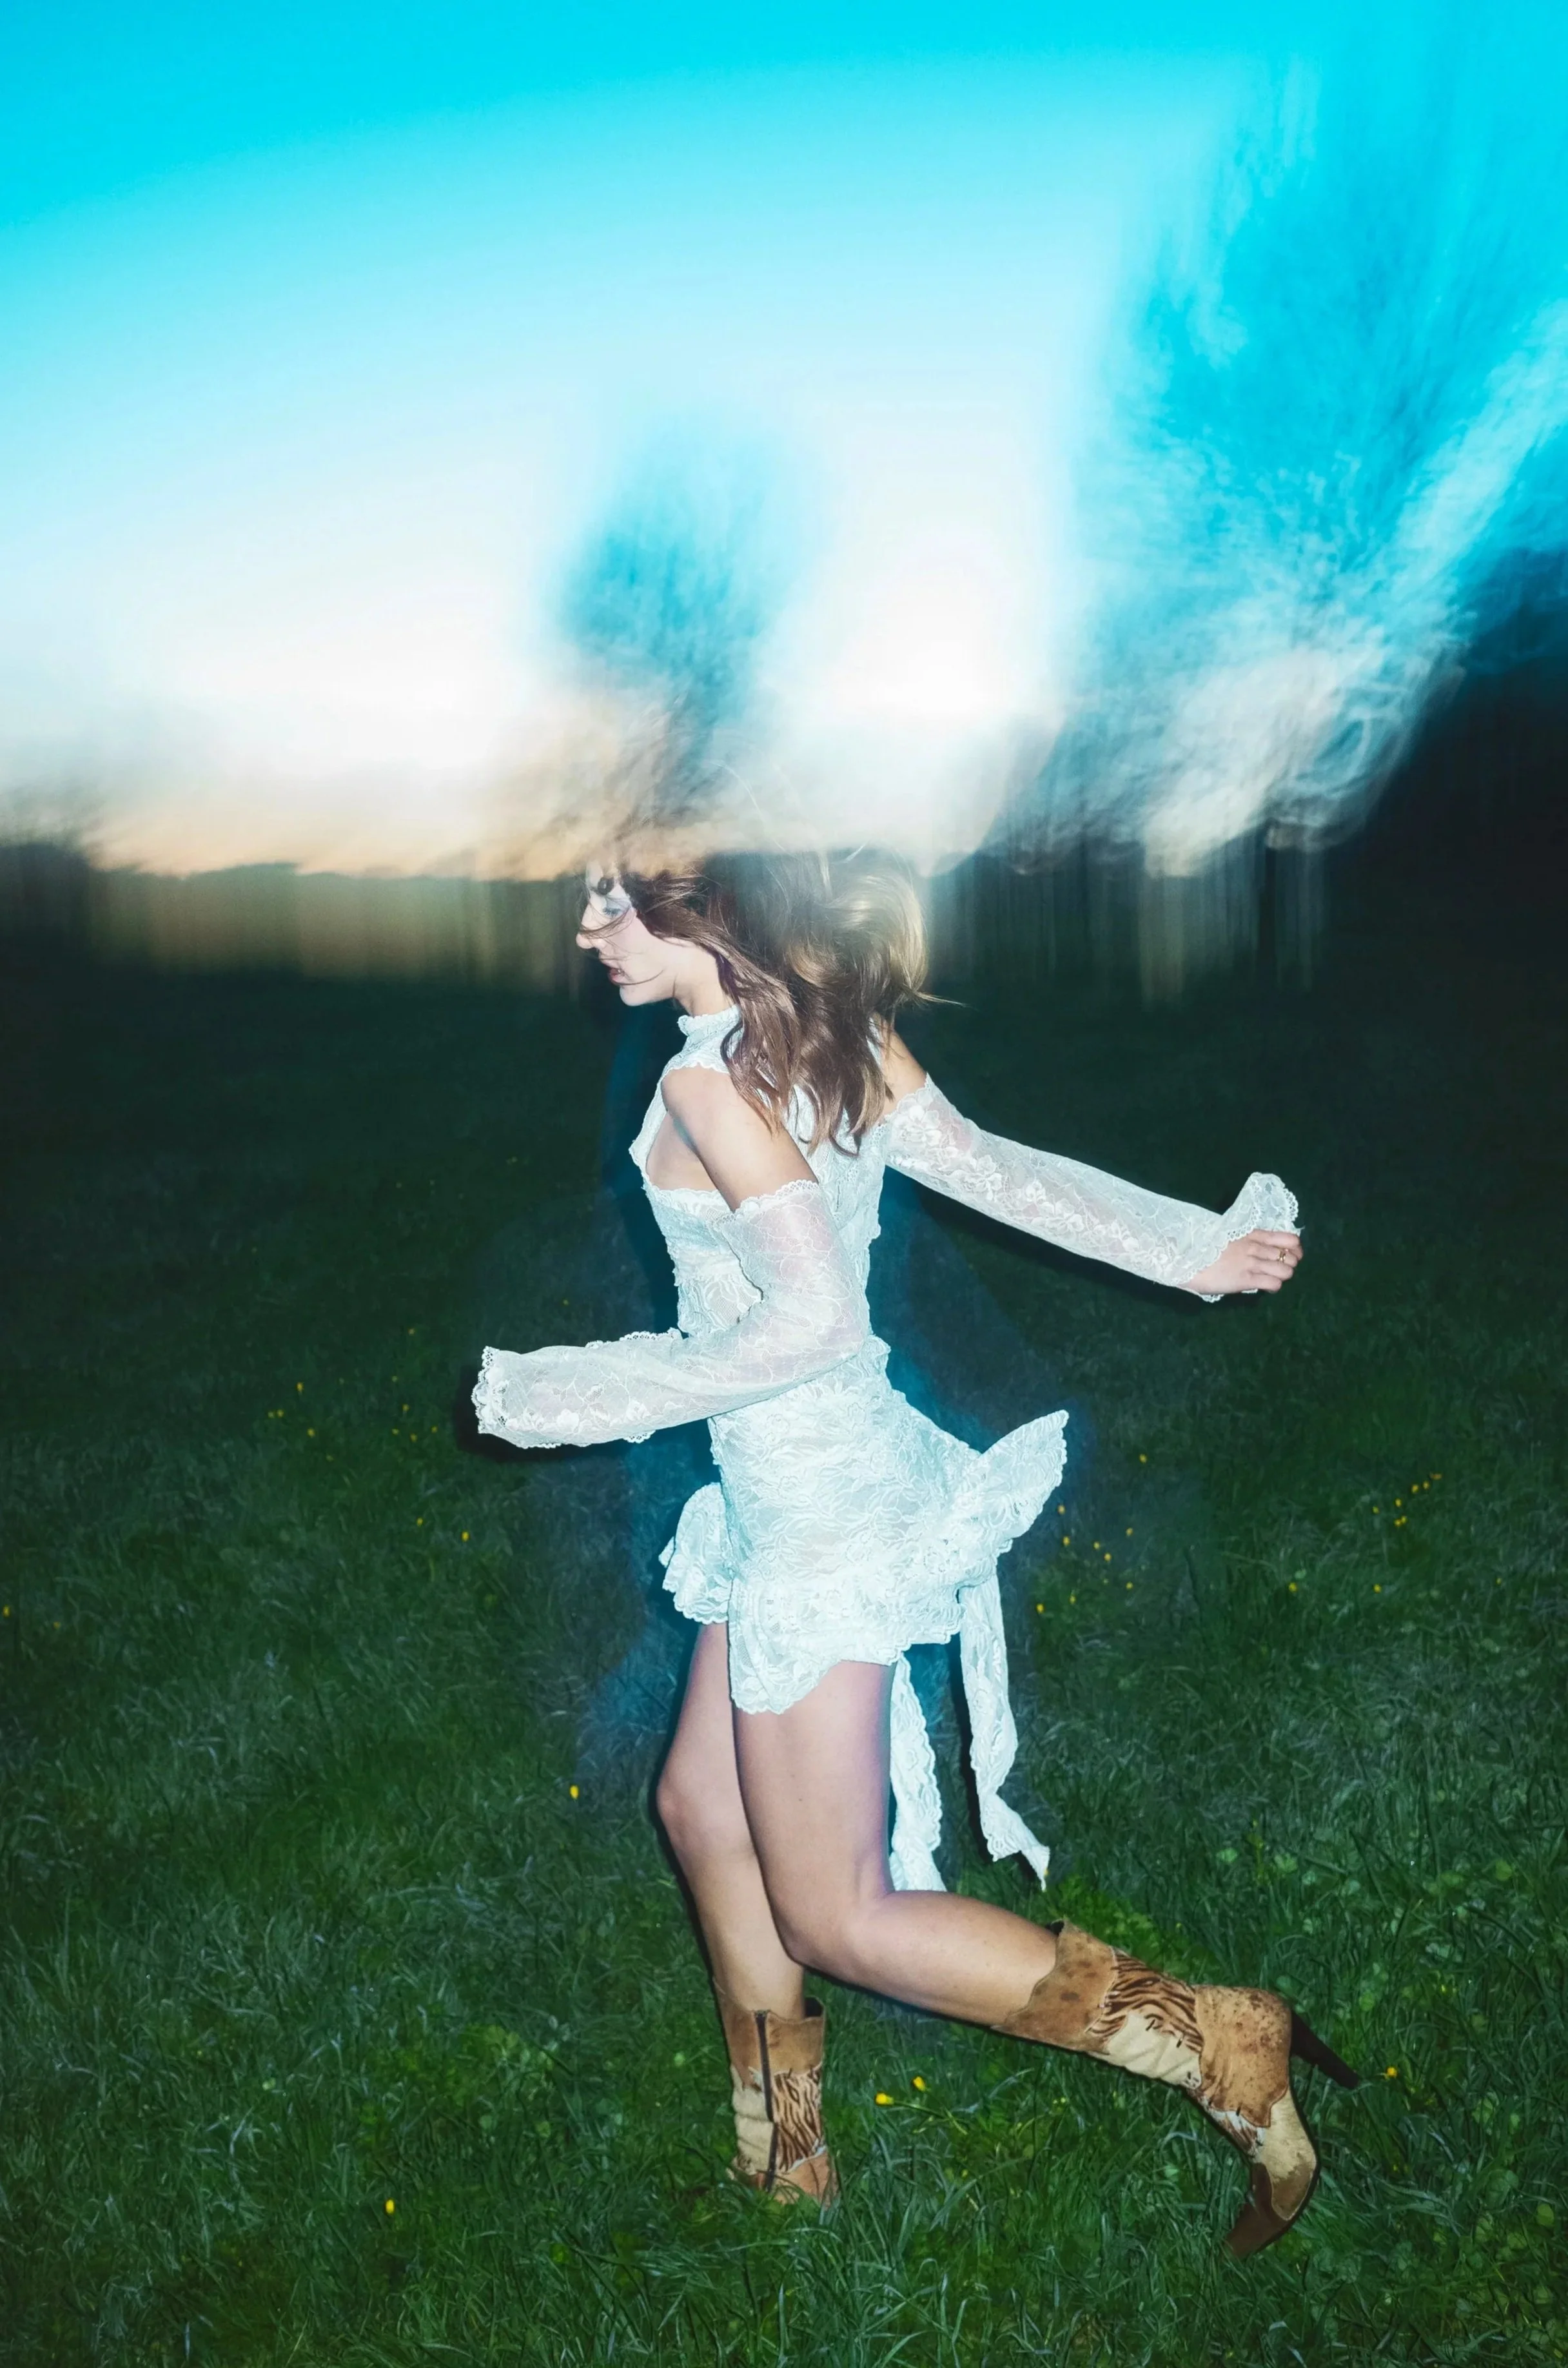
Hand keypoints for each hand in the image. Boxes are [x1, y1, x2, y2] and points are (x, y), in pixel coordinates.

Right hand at [1181, 1229, 1302, 1295]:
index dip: (1296, 1249)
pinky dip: (1274, 1287)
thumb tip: (1263, 1247)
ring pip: (1286, 1271)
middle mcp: (1256, 1247)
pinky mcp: (1245, 1280)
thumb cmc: (1205, 1247)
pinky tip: (1266, 1287)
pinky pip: (1273, 1284)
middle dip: (1290, 1265)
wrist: (1187, 1259)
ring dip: (1283, 1276)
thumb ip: (1248, 1240)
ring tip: (1273, 1278)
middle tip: (1280, 1269)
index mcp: (1253, 1234)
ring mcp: (1251, 1263)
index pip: (1288, 1239)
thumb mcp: (1231, 1236)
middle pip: (1290, 1257)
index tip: (1291, 1255)